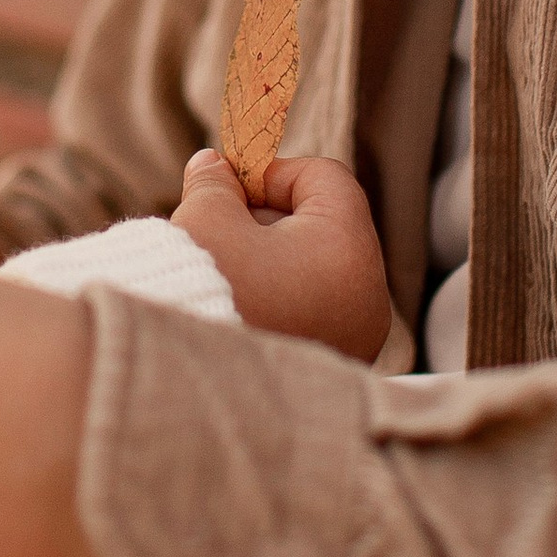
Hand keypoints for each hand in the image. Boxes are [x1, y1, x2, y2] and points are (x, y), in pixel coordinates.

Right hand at [175, 149, 394, 361]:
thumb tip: (214, 167)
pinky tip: (238, 309)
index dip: (272, 172)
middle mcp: (367, 297)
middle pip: (323, 226)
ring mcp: (355, 339)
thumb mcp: (205, 220)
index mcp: (349, 250)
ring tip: (225, 277)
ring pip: (316, 272)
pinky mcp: (334, 369)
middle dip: (267, 219)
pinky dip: (278, 300)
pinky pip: (313, 314)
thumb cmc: (207, 296)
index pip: (325, 178)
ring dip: (270, 261)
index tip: (228, 191)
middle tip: (219, 230)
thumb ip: (214, 184)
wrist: (190, 389)